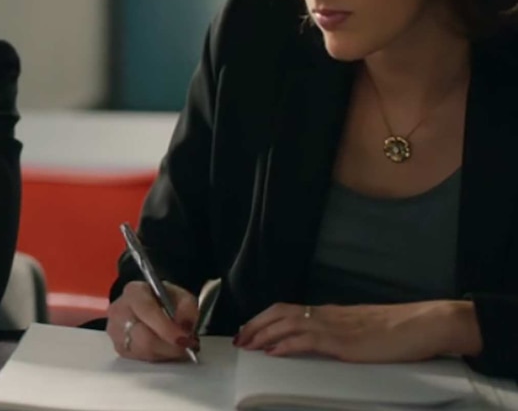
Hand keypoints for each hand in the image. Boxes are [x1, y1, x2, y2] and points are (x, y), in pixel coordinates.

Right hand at [106, 280, 199, 361]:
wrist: (149, 306)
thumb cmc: (164, 300)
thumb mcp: (180, 296)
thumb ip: (187, 306)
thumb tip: (186, 324)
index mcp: (134, 292)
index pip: (147, 311)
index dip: (167, 328)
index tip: (184, 338)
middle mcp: (119, 311)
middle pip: (144, 338)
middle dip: (169, 346)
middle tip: (187, 346)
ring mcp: (116, 331)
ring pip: (143, 352)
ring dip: (166, 353)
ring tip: (178, 347)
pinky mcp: (119, 348)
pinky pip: (141, 359)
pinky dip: (158, 357)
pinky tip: (165, 349)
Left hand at [235, 301, 482, 362]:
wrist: (423, 325)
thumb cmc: (398, 331)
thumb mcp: (361, 331)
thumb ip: (340, 334)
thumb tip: (323, 343)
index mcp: (330, 313)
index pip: (288, 309)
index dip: (265, 318)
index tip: (249, 330)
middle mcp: (327, 315)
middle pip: (280, 312)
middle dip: (256, 325)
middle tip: (239, 339)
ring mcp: (335, 326)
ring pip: (288, 323)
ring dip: (263, 334)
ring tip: (247, 345)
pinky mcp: (344, 342)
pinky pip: (307, 339)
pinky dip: (286, 344)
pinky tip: (273, 352)